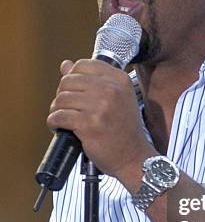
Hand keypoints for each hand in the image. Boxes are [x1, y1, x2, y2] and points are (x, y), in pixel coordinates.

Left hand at [47, 59, 155, 180]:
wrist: (133, 156)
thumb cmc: (124, 130)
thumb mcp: (116, 98)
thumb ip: (92, 80)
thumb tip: (65, 65)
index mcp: (119, 80)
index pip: (83, 65)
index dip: (72, 77)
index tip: (74, 91)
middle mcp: (111, 89)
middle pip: (68, 81)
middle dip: (62, 95)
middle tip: (67, 108)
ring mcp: (100, 106)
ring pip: (61, 98)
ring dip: (57, 110)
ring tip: (64, 119)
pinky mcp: (89, 124)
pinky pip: (59, 116)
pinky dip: (54, 122)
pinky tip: (60, 128)